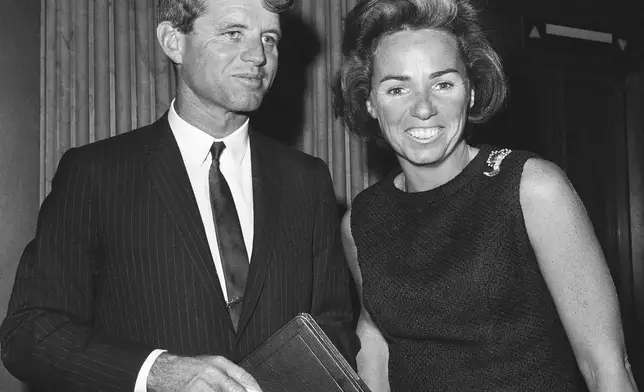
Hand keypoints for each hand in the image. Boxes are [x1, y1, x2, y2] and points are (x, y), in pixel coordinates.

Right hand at [147, 352, 261, 391]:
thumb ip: (229, 375)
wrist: (163, 370)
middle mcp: (214, 373)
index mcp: (220, 363)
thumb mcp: (211, 365)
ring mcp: (203, 385)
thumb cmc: (189, 368)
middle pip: (238, 390)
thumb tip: (248, 387)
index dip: (255, 389)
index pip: (245, 378)